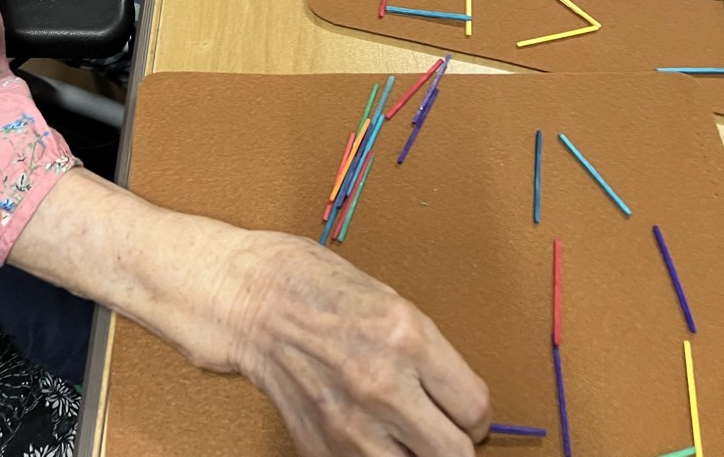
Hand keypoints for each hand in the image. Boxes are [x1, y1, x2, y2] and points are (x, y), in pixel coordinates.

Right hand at [226, 232, 489, 456]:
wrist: (247, 298)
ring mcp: (350, 423)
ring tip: (402, 433)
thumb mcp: (386, 299)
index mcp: (407, 337)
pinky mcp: (321, 447)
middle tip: (441, 428)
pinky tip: (364, 431)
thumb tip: (454, 393)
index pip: (475, 408)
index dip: (475, 413)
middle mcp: (384, 385)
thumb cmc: (311, 283)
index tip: (465, 409)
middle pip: (455, 455)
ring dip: (413, 455)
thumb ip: (424, 350)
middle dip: (454, 443)